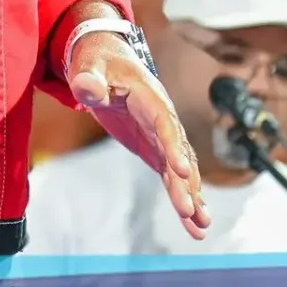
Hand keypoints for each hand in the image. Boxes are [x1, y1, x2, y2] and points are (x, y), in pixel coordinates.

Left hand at [67, 35, 209, 240]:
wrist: (107, 59)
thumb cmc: (98, 62)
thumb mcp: (89, 67)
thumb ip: (89, 79)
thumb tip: (87, 88)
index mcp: (149, 98)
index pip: (164, 123)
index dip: (173, 146)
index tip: (180, 170)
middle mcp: (163, 118)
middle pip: (178, 152)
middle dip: (184, 183)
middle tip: (189, 211)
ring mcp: (162, 135)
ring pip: (181, 169)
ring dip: (191, 197)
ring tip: (200, 227)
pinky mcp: (156, 148)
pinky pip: (172, 175)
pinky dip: (182, 196)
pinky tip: (193, 222)